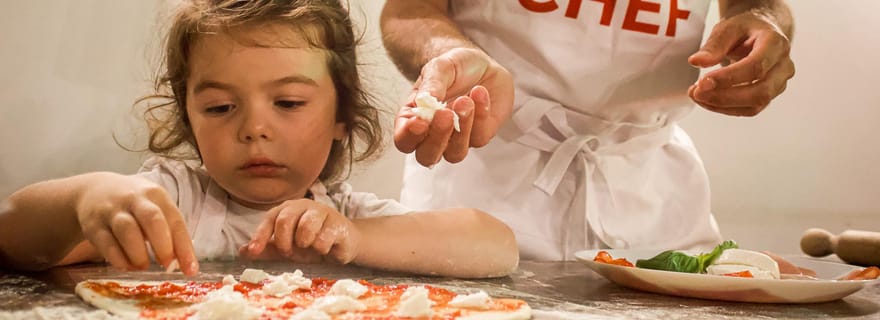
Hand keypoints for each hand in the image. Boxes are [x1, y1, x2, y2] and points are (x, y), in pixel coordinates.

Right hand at [75, 174, 197, 274]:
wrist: (94, 191)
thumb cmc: (134, 205)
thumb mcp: (154, 207)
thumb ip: (167, 230)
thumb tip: (181, 261)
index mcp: (156, 195)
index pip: (175, 220)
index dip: (184, 247)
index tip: (191, 270)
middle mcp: (135, 199)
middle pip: (152, 220)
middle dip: (163, 246)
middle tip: (166, 264)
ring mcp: (112, 210)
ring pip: (127, 231)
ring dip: (138, 254)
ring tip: (143, 266)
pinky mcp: (93, 224)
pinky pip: (106, 244)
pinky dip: (119, 259)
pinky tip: (126, 266)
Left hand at [242, 199, 359, 263]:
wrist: (343, 246)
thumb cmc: (313, 243)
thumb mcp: (288, 248)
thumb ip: (267, 249)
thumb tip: (242, 251)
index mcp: (289, 209)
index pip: (270, 218)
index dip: (260, 236)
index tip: (253, 251)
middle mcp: (305, 206)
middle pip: (285, 220)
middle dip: (284, 242)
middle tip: (289, 252)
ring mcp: (323, 212)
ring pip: (305, 228)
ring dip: (304, 244)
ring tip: (309, 247)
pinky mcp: (339, 224)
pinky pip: (323, 240)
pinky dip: (321, 249)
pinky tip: (326, 248)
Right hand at [395, 47, 513, 165]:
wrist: (481, 64)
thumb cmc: (454, 68)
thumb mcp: (439, 68)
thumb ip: (432, 84)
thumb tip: (425, 99)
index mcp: (413, 119)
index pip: (404, 140)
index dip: (409, 136)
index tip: (420, 122)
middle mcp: (433, 134)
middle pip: (427, 156)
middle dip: (436, 138)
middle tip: (445, 114)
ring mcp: (457, 139)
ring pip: (455, 153)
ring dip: (461, 129)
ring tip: (466, 100)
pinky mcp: (479, 136)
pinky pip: (480, 137)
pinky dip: (481, 114)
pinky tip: (479, 92)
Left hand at [688, 9, 794, 116]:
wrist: (761, 33)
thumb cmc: (746, 29)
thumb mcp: (728, 28)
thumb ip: (713, 45)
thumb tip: (696, 61)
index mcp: (776, 43)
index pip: (756, 66)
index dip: (728, 78)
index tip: (702, 82)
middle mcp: (783, 65)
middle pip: (760, 91)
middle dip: (725, 97)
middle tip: (696, 93)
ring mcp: (780, 82)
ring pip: (756, 104)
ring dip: (722, 105)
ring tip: (698, 96)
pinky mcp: (770, 95)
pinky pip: (750, 109)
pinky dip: (726, 108)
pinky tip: (708, 100)